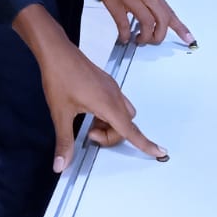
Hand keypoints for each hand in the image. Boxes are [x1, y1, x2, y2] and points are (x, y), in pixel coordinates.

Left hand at [15, 4, 166, 167]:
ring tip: (88, 124)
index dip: (146, 144)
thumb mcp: (60, 114)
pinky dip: (107, 114)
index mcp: (107, 104)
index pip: (130, 130)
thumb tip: (61, 165)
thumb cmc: (60, 78)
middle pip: (126, 125)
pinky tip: (88, 112)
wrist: (57, 51)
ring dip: (109, 125)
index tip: (160, 152)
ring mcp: (111, 88)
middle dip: (111, 136)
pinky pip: (116, 104)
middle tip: (88, 134)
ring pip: (122, 114)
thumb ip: (64, 142)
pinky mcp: (106, 83)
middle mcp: (114, 95)